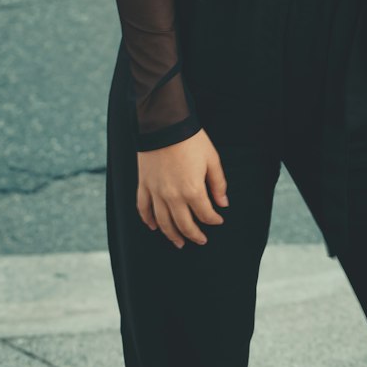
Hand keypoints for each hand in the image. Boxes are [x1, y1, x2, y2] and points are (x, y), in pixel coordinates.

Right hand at [137, 129, 228, 249]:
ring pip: (163, 222)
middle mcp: (173, 196)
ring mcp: (156, 192)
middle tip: (201, 241)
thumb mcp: (212, 158)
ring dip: (172, 235)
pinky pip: (143, 208)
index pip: (205, 214)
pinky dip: (148, 220)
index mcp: (193, 190)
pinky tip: (154, 227)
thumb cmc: (191, 139)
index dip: (214, 220)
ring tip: (179, 243)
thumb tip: (223, 204)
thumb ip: (218, 183)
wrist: (164, 122)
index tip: (218, 220)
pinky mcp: (144, 184)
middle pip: (184, 224)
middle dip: (194, 235)